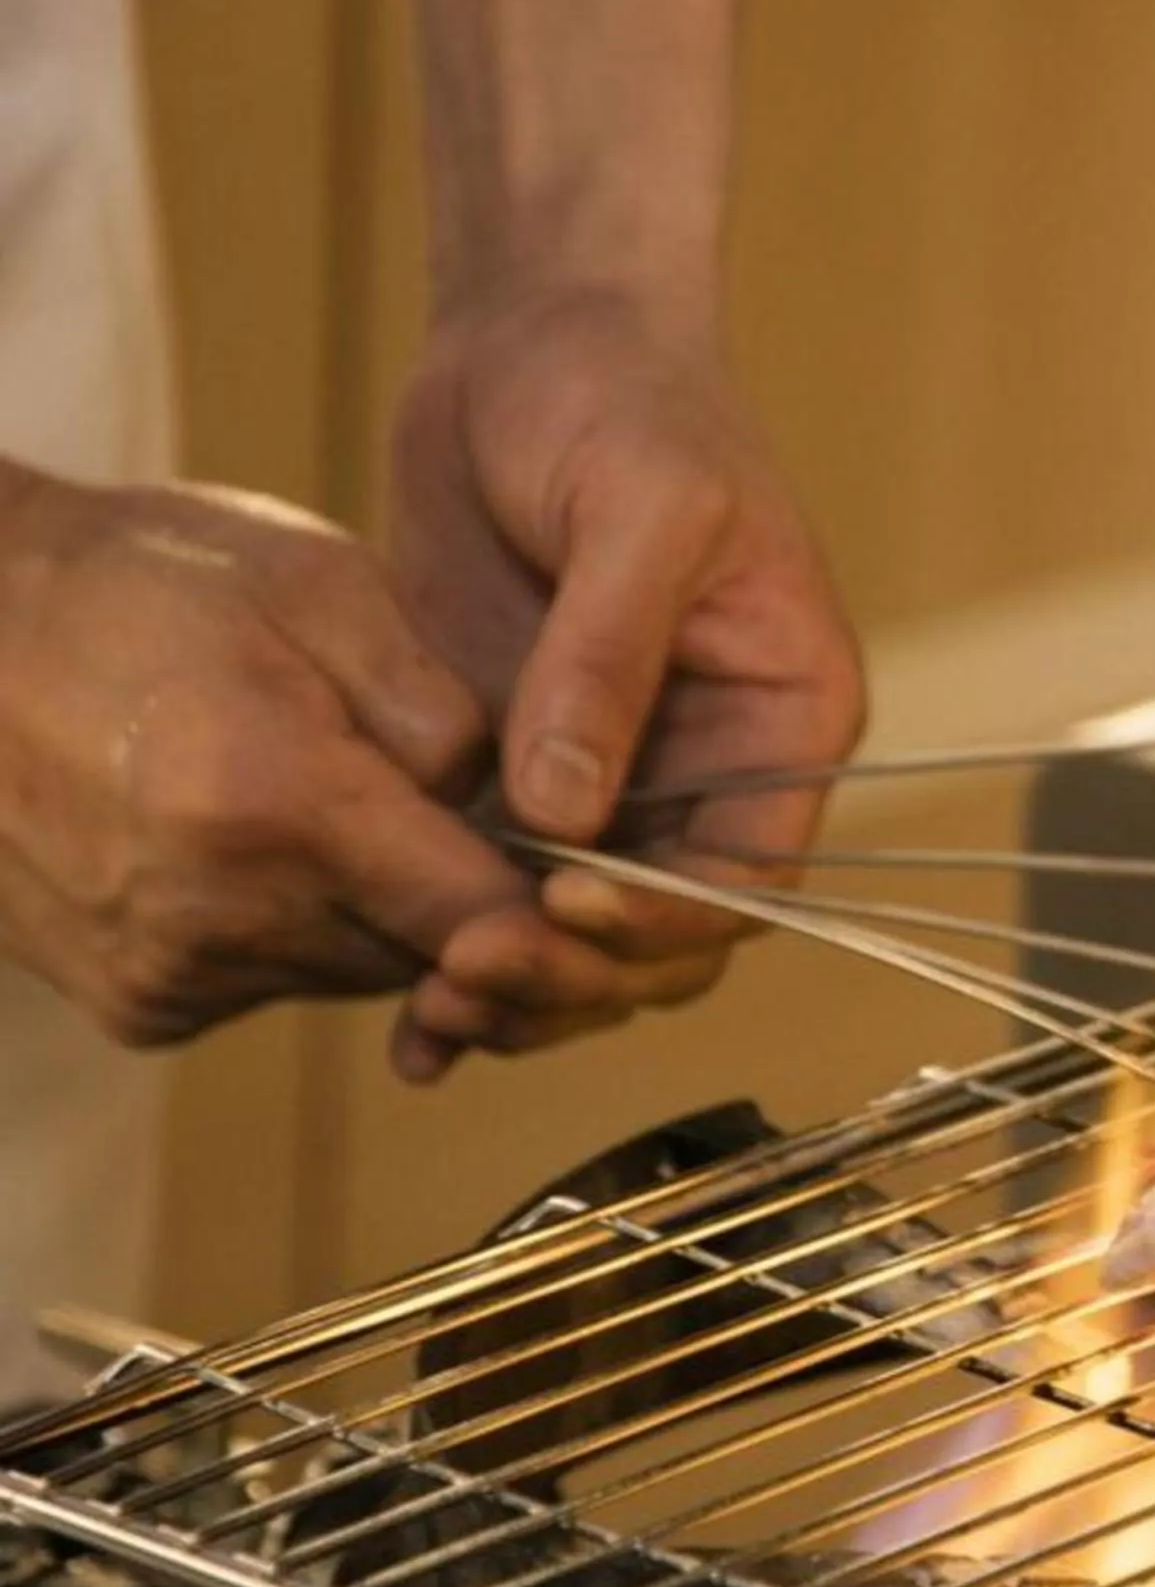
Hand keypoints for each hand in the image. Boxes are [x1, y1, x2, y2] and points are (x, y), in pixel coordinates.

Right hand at [0, 475, 522, 1045]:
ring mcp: (166, 975)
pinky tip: (260, 841)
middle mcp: (217, 918)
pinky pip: (275, 985)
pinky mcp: (134, 1005)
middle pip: (426, 955)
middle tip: (472, 815)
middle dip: (468, 897)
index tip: (589, 864)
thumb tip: (528, 807)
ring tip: (346, 804)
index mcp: (276, 807)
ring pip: (355, 973)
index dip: (552, 896)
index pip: (481, 914)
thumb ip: (445, 710)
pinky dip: (298, 929)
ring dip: (380, 911)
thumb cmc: (142, 580)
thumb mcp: (322, 587)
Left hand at [386, 286, 863, 1077]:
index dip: (666, 918)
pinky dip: (452, 944)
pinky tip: (398, 1014)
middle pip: (665, 934)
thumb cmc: (626, 398)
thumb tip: (565, 814)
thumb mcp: (646, 511)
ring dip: (512, 987)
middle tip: (467, 984)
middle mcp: (710, 769)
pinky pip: (497, 886)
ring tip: (426, 1023)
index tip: (563, 905)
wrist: (534, 331)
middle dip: (575, 975)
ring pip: (578, 933)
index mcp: (783, 719)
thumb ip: (606, 660)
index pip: (748, 875)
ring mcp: (611, 775)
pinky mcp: (517, 765)